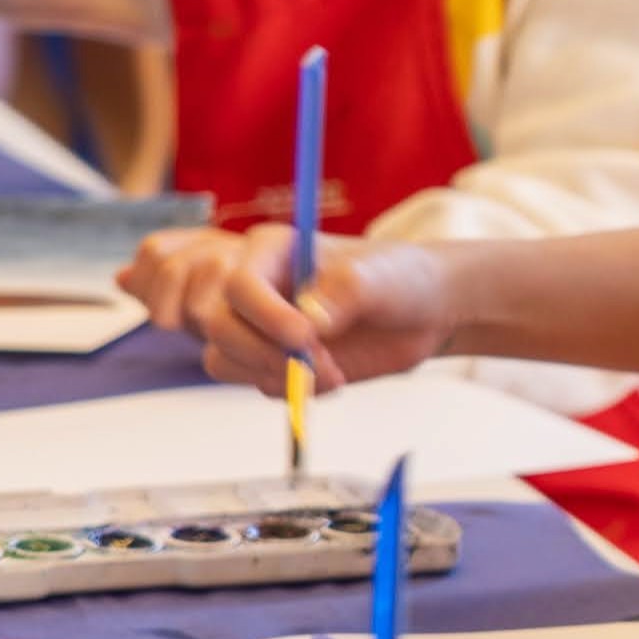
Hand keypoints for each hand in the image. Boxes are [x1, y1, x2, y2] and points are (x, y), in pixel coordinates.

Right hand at [119, 227, 454, 391]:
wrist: (423, 312)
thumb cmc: (399, 278)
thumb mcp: (379, 278)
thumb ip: (344, 292)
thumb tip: (309, 321)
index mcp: (270, 250)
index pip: (237, 282)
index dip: (264, 315)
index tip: (305, 338)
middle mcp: (253, 284)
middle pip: (215, 322)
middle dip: (263, 351)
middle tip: (320, 362)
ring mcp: (255, 323)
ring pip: (221, 356)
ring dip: (272, 374)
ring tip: (330, 373)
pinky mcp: (266, 357)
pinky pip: (251, 380)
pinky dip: (285, 388)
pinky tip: (328, 379)